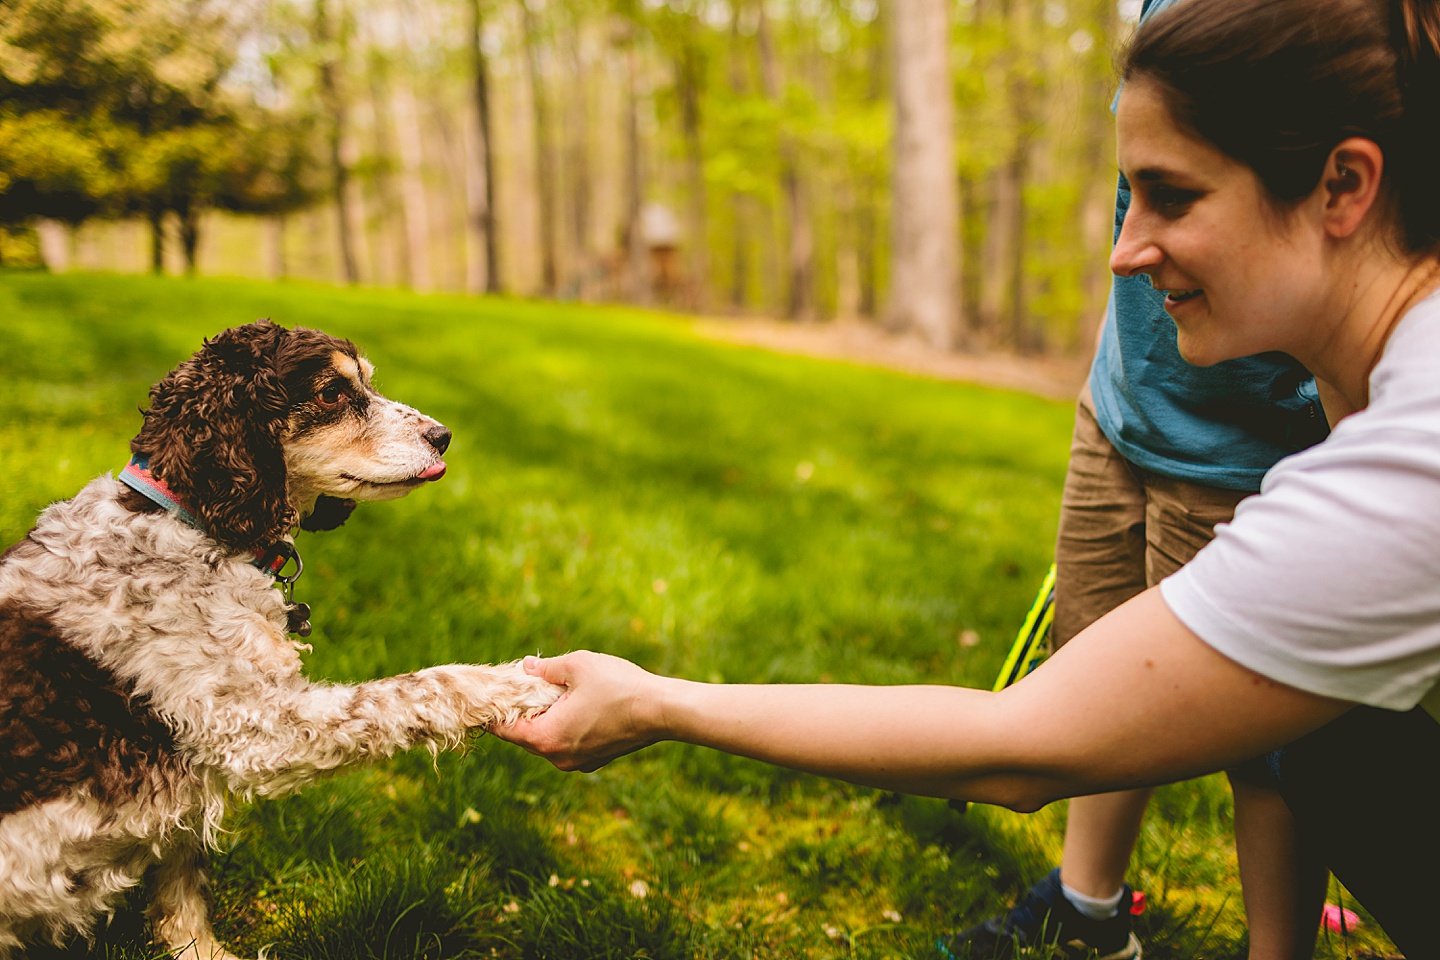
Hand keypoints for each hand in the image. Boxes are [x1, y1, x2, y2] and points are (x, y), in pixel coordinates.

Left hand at [490, 651, 666, 771]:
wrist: (661, 711)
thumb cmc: (618, 686)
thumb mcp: (577, 666)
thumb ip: (546, 668)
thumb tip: (525, 667)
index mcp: (546, 738)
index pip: (504, 729)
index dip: (494, 710)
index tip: (490, 695)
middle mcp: (558, 757)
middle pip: (524, 736)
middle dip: (521, 712)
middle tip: (520, 686)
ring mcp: (577, 762)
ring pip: (547, 740)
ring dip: (544, 719)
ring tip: (550, 693)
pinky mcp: (594, 760)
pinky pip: (567, 744)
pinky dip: (564, 727)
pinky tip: (574, 705)